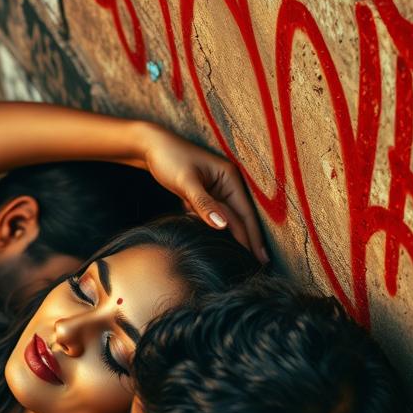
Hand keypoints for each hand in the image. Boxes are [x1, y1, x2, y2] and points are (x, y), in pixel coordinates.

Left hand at [138, 123, 266, 263]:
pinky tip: (220, 245)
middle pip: (240, 218)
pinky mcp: (203, 194)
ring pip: (227, 219)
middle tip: (259, 266)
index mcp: (229, 178)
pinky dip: (216, 230)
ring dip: (234, 238)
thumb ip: (203, 204)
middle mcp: (227, 184)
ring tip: (243, 260)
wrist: (151, 146)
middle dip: (248, 241)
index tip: (261, 258)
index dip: (253, 237)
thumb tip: (223, 226)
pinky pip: (214, 216)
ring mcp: (216, 190)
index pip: (245, 213)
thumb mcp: (186, 181)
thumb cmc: (169, 158)